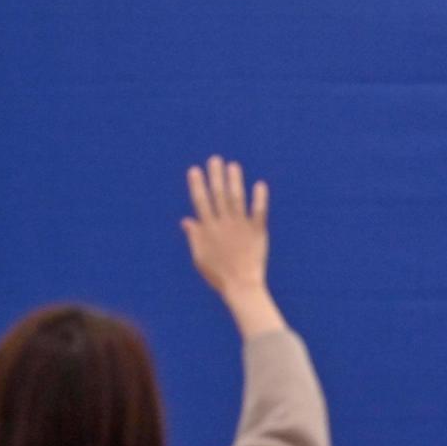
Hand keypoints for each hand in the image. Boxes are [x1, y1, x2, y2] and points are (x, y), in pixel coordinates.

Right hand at [182, 156, 285, 337]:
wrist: (241, 285)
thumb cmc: (218, 274)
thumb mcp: (200, 256)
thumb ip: (195, 236)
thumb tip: (186, 220)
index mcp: (207, 229)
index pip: (200, 202)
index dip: (197, 185)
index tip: (194, 169)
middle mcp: (223, 225)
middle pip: (218, 195)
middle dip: (215, 176)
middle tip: (215, 159)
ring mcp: (240, 227)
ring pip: (237, 199)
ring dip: (235, 181)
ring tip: (233, 165)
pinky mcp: (257, 232)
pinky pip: (259, 212)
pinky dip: (259, 198)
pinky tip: (260, 185)